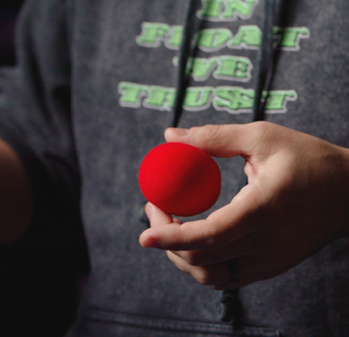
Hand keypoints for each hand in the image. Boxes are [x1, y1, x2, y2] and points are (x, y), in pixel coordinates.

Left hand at [139, 122, 348, 289]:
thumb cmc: (310, 159)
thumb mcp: (263, 137)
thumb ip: (213, 138)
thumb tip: (170, 136)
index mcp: (264, 209)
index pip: (210, 235)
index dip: (171, 237)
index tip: (144, 234)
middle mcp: (266, 242)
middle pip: (201, 258)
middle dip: (165, 238)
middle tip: (153, 208)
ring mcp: (269, 261)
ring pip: (210, 276)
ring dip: (180, 255)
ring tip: (168, 224)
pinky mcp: (270, 267)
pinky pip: (226, 277)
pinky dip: (201, 265)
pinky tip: (193, 240)